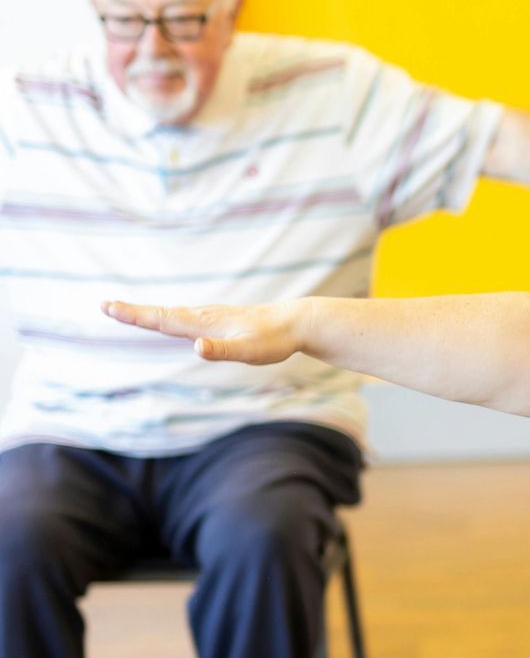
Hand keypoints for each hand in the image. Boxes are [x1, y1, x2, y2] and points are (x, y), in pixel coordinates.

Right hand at [101, 298, 306, 363]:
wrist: (295, 323)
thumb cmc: (273, 340)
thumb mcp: (248, 351)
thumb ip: (222, 351)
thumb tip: (196, 349)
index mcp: (204, 324)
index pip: (163, 319)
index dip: (136, 315)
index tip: (110, 307)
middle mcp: (204, 317)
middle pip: (162, 314)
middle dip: (133, 312)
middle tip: (105, 305)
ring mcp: (211, 317)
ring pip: (173, 313)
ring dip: (148, 312)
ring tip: (126, 310)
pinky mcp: (220, 320)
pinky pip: (187, 316)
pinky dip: (168, 315)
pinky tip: (168, 318)